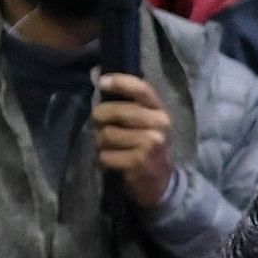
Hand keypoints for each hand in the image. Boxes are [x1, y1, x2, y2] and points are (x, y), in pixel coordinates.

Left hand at [93, 73, 176, 208]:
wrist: (159, 181)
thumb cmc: (144, 145)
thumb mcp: (142, 122)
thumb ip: (124, 101)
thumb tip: (98, 75)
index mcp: (159, 110)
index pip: (141, 89)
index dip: (120, 82)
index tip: (102, 82)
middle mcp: (159, 124)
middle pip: (116, 112)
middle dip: (100, 118)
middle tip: (102, 126)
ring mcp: (151, 143)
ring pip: (106, 134)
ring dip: (101, 143)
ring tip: (113, 149)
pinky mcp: (139, 162)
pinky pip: (105, 156)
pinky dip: (103, 161)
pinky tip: (114, 163)